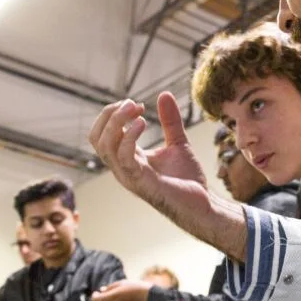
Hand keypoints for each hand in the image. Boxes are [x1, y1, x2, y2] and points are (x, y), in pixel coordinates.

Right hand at [89, 94, 210, 210]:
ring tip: (137, 109)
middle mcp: (123, 168)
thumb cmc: (187, 180)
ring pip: (105, 146)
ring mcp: (130, 176)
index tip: (137, 104)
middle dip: (110, 115)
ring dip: (117, 122)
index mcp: (126, 159)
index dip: (112, 115)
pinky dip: (129, 137)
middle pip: (97, 138)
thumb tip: (164, 94)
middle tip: (133, 104)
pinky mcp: (142, 182)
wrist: (203, 205)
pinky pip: (124, 157)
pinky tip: (143, 122)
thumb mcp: (178, 142)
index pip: (102, 134)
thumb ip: (170, 120)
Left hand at [92, 279, 151, 300]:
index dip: (94, 296)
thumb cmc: (135, 287)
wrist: (148, 296)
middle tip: (99, 294)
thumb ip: (109, 287)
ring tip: (108, 295)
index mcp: (112, 297)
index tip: (96, 291)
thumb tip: (101, 290)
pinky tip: (115, 299)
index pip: (96, 300)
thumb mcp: (121, 283)